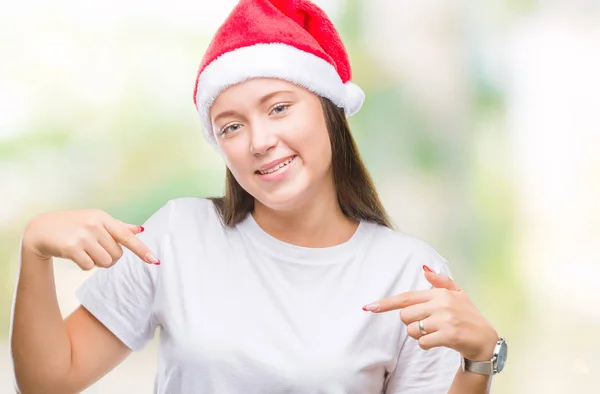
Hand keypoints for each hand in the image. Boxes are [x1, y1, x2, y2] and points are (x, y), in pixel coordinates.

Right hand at [22, 209, 159, 269]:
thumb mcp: (95, 220)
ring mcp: (83, 236)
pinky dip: (85, 265)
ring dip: (98, 263)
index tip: (155, 260)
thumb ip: (118, 227)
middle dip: (110, 257)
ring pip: (105, 262)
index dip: (142, 250)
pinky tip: (76, 256)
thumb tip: (141, 229)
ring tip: (86, 253)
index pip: (127, 236)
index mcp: (103, 217)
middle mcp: (94, 225)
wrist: (41, 229)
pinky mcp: (71, 248)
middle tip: (96, 250)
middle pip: (117, 254)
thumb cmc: (73, 225)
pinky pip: (89, 267)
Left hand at [362, 265, 497, 360]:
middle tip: (428, 324)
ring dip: (418, 335)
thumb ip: (441, 281)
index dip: (386, 303)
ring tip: (435, 332)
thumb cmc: (468, 315)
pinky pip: (422, 342)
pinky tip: (439, 341)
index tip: (368, 307)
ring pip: (411, 330)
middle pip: (405, 315)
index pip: (406, 297)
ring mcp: (444, 319)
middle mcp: (441, 304)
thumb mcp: (459, 294)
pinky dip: (426, 345)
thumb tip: (425, 269)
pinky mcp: (448, 335)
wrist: (486, 340)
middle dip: (411, 323)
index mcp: (439, 293)